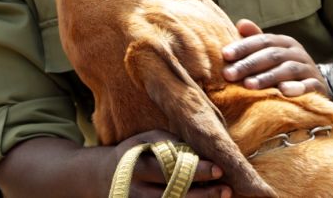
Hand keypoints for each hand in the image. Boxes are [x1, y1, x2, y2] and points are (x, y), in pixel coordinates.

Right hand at [115, 130, 231, 197]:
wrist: (105, 176)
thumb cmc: (136, 152)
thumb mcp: (147, 140)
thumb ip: (170, 143)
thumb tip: (201, 148)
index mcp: (136, 166)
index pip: (170, 169)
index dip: (195, 171)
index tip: (219, 169)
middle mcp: (135, 191)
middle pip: (173, 195)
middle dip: (202, 194)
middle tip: (227, 189)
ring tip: (222, 197)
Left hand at [221, 19, 327, 97]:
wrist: (315, 89)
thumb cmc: (284, 70)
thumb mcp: (272, 54)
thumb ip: (255, 41)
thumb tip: (240, 23)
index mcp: (285, 42)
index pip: (263, 40)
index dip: (243, 46)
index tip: (225, 55)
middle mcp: (297, 52)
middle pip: (272, 55)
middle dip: (248, 64)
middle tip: (228, 74)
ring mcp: (309, 69)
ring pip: (287, 70)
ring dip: (267, 77)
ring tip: (248, 85)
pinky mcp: (318, 86)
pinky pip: (308, 86)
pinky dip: (296, 88)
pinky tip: (282, 92)